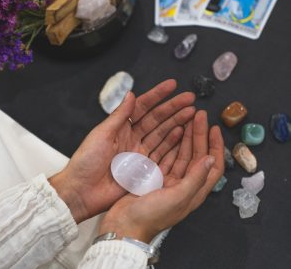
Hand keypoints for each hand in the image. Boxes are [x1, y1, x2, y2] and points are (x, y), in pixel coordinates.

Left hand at [49, 80, 195, 222]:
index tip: (172, 85)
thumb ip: (119, 116)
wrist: (82, 191)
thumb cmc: (86, 161)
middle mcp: (132, 137)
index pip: (143, 107)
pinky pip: (161, 153)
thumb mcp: (102, 134)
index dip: (158, 95)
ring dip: (176, 123)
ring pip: (162, 134)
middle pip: (157, 119)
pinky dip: (172, 143)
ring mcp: (140, 153)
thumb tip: (131, 94)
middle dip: (173, 108)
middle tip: (190, 99)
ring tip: (191, 113)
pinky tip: (182, 133)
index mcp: (121, 127)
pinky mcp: (144, 168)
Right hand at [98, 111, 223, 242]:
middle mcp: (185, 184)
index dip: (216, 146)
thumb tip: (212, 158)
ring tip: (187, 118)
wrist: (124, 225)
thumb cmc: (151, 215)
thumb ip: (195, 178)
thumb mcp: (177, 197)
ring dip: (186, 136)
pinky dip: (171, 143)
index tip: (214, 127)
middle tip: (198, 115)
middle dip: (199, 135)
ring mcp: (170, 179)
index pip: (213, 166)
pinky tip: (173, 131)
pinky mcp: (156, 176)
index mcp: (194, 191)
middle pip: (197, 155)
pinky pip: (168, 155)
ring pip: (182, 153)